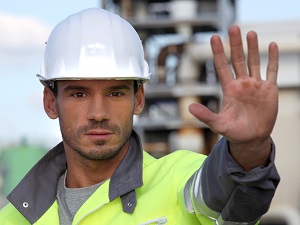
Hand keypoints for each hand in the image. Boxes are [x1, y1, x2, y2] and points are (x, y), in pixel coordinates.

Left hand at [189, 25, 278, 169]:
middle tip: (233, 27)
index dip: (217, 52)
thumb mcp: (218, 124)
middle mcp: (241, 84)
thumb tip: (189, 107)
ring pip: (254, 62)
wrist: (251, 138)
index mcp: (229, 89)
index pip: (222, 66)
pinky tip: (272, 45)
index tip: (213, 37)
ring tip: (250, 33)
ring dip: (253, 48)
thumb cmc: (234, 132)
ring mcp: (256, 85)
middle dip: (235, 44)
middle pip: (237, 59)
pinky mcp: (269, 90)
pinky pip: (271, 71)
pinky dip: (272, 59)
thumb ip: (205, 116)